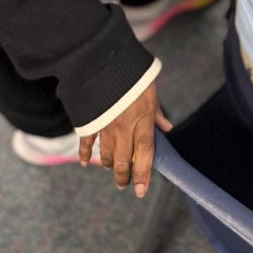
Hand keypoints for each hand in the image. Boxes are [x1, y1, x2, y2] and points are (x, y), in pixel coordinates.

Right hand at [79, 81, 171, 197]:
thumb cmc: (134, 76)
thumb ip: (157, 113)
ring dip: (110, 165)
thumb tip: (167, 127)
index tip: (140, 191)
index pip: (145, 154)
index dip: (143, 174)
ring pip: (107, 155)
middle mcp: (124, 127)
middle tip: (124, 184)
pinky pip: (86, 143)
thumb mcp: (151, 92)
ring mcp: (106, 125)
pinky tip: (85, 162)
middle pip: (123, 161)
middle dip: (124, 177)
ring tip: (112, 168)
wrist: (107, 62)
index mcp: (142, 120)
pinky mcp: (91, 120)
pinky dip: (85, 154)